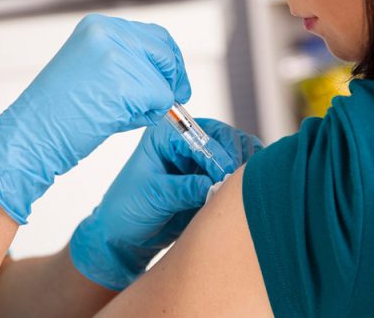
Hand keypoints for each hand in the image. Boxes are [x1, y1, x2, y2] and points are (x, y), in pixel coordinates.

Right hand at [0, 15, 190, 223]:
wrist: (32, 133)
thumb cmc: (58, 111)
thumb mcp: (94, 69)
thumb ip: (128, 63)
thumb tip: (163, 75)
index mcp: (99, 27)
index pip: (154, 35)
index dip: (169, 60)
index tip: (174, 79)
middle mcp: (108, 34)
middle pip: (164, 50)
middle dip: (175, 76)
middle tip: (178, 97)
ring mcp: (117, 57)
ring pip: (163, 80)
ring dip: (157, 101)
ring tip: (128, 114)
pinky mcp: (125, 84)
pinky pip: (160, 100)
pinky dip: (150, 115)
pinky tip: (123, 120)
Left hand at [69, 118, 262, 289]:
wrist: (126, 237)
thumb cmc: (128, 210)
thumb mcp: (153, 197)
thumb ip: (183, 188)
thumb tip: (214, 184)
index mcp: (166, 136)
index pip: (200, 136)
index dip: (215, 155)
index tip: (223, 176)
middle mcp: (186, 141)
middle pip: (224, 137)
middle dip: (234, 157)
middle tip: (236, 181)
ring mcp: (201, 159)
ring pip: (237, 150)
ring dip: (245, 165)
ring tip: (245, 186)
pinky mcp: (212, 177)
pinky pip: (237, 170)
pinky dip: (245, 177)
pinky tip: (247, 190)